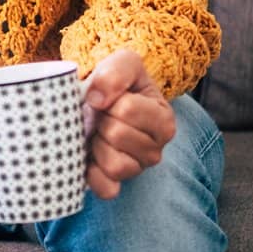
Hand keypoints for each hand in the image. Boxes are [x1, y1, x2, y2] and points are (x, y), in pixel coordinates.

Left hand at [81, 48, 175, 199]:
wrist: (100, 99)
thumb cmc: (116, 82)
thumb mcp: (123, 62)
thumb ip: (116, 71)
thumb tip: (96, 99)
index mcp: (163, 118)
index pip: (128, 109)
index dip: (108, 100)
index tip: (108, 98)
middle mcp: (156, 148)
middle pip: (117, 135)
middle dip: (101, 121)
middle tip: (100, 116)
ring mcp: (137, 168)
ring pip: (115, 165)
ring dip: (97, 145)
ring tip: (97, 133)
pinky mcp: (117, 185)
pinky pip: (106, 189)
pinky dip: (92, 174)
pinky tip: (89, 156)